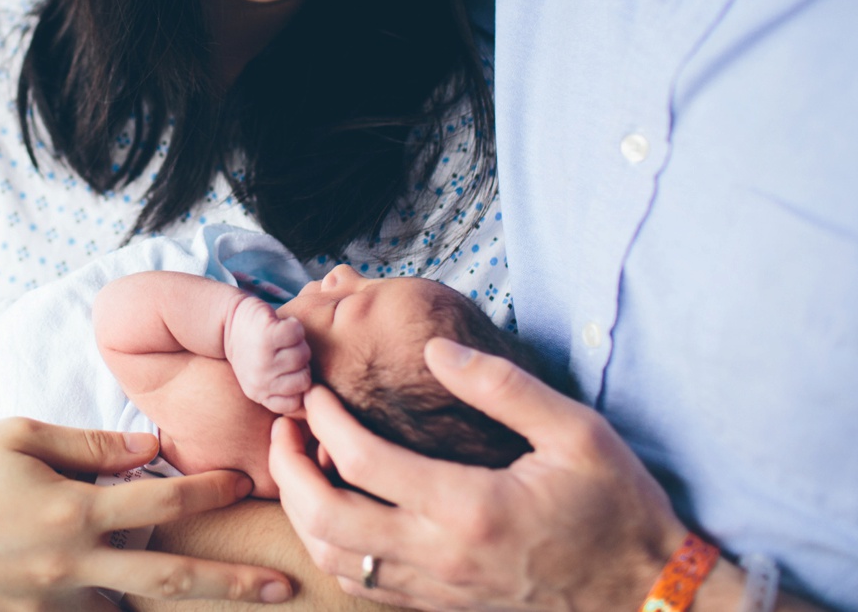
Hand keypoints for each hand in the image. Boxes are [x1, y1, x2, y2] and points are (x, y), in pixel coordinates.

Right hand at [0, 374, 295, 609]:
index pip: (163, 504)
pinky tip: (126, 599)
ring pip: (126, 608)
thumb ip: (90, 445)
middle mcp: (68, 567)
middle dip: (230, 584)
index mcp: (71, 512)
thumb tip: (151, 449)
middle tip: (282, 585)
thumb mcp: (18, 436)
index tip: (242, 481)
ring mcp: (46, 604)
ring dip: (170, 601)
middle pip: (168, 580)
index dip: (209, 491)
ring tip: (221, 594)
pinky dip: (108, 608)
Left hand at [225, 296, 310, 413]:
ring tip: (279, 338)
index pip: (297, 402)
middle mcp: (260, 380)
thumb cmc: (251, 348)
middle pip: (305, 378)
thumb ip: (282, 390)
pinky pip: (298, 333)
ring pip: (304, 355)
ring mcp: (263, 358)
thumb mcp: (260, 377)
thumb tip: (316, 397)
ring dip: (296, 342)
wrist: (225, 320)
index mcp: (258, 394)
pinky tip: (279, 324)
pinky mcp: (267, 333)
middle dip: (299, 362)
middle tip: (281, 350)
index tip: (285, 369)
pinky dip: (293, 325)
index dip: (296, 382)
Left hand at [269, 338, 687, 611]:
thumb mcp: (575, 431)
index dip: (321, 419)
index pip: (361, 460)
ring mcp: (439, 591)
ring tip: (300, 466)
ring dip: (301, 514)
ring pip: (336, 563)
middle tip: (284, 427)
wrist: (649, 593)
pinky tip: (336, 514)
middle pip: (326, 521)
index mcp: (470, 506)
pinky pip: (364, 589)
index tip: (312, 389)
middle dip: (288, 470)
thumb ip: (500, 386)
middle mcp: (442, 556)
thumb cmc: (616, 507)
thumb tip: (435, 348)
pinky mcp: (443, 608)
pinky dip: (332, 551)